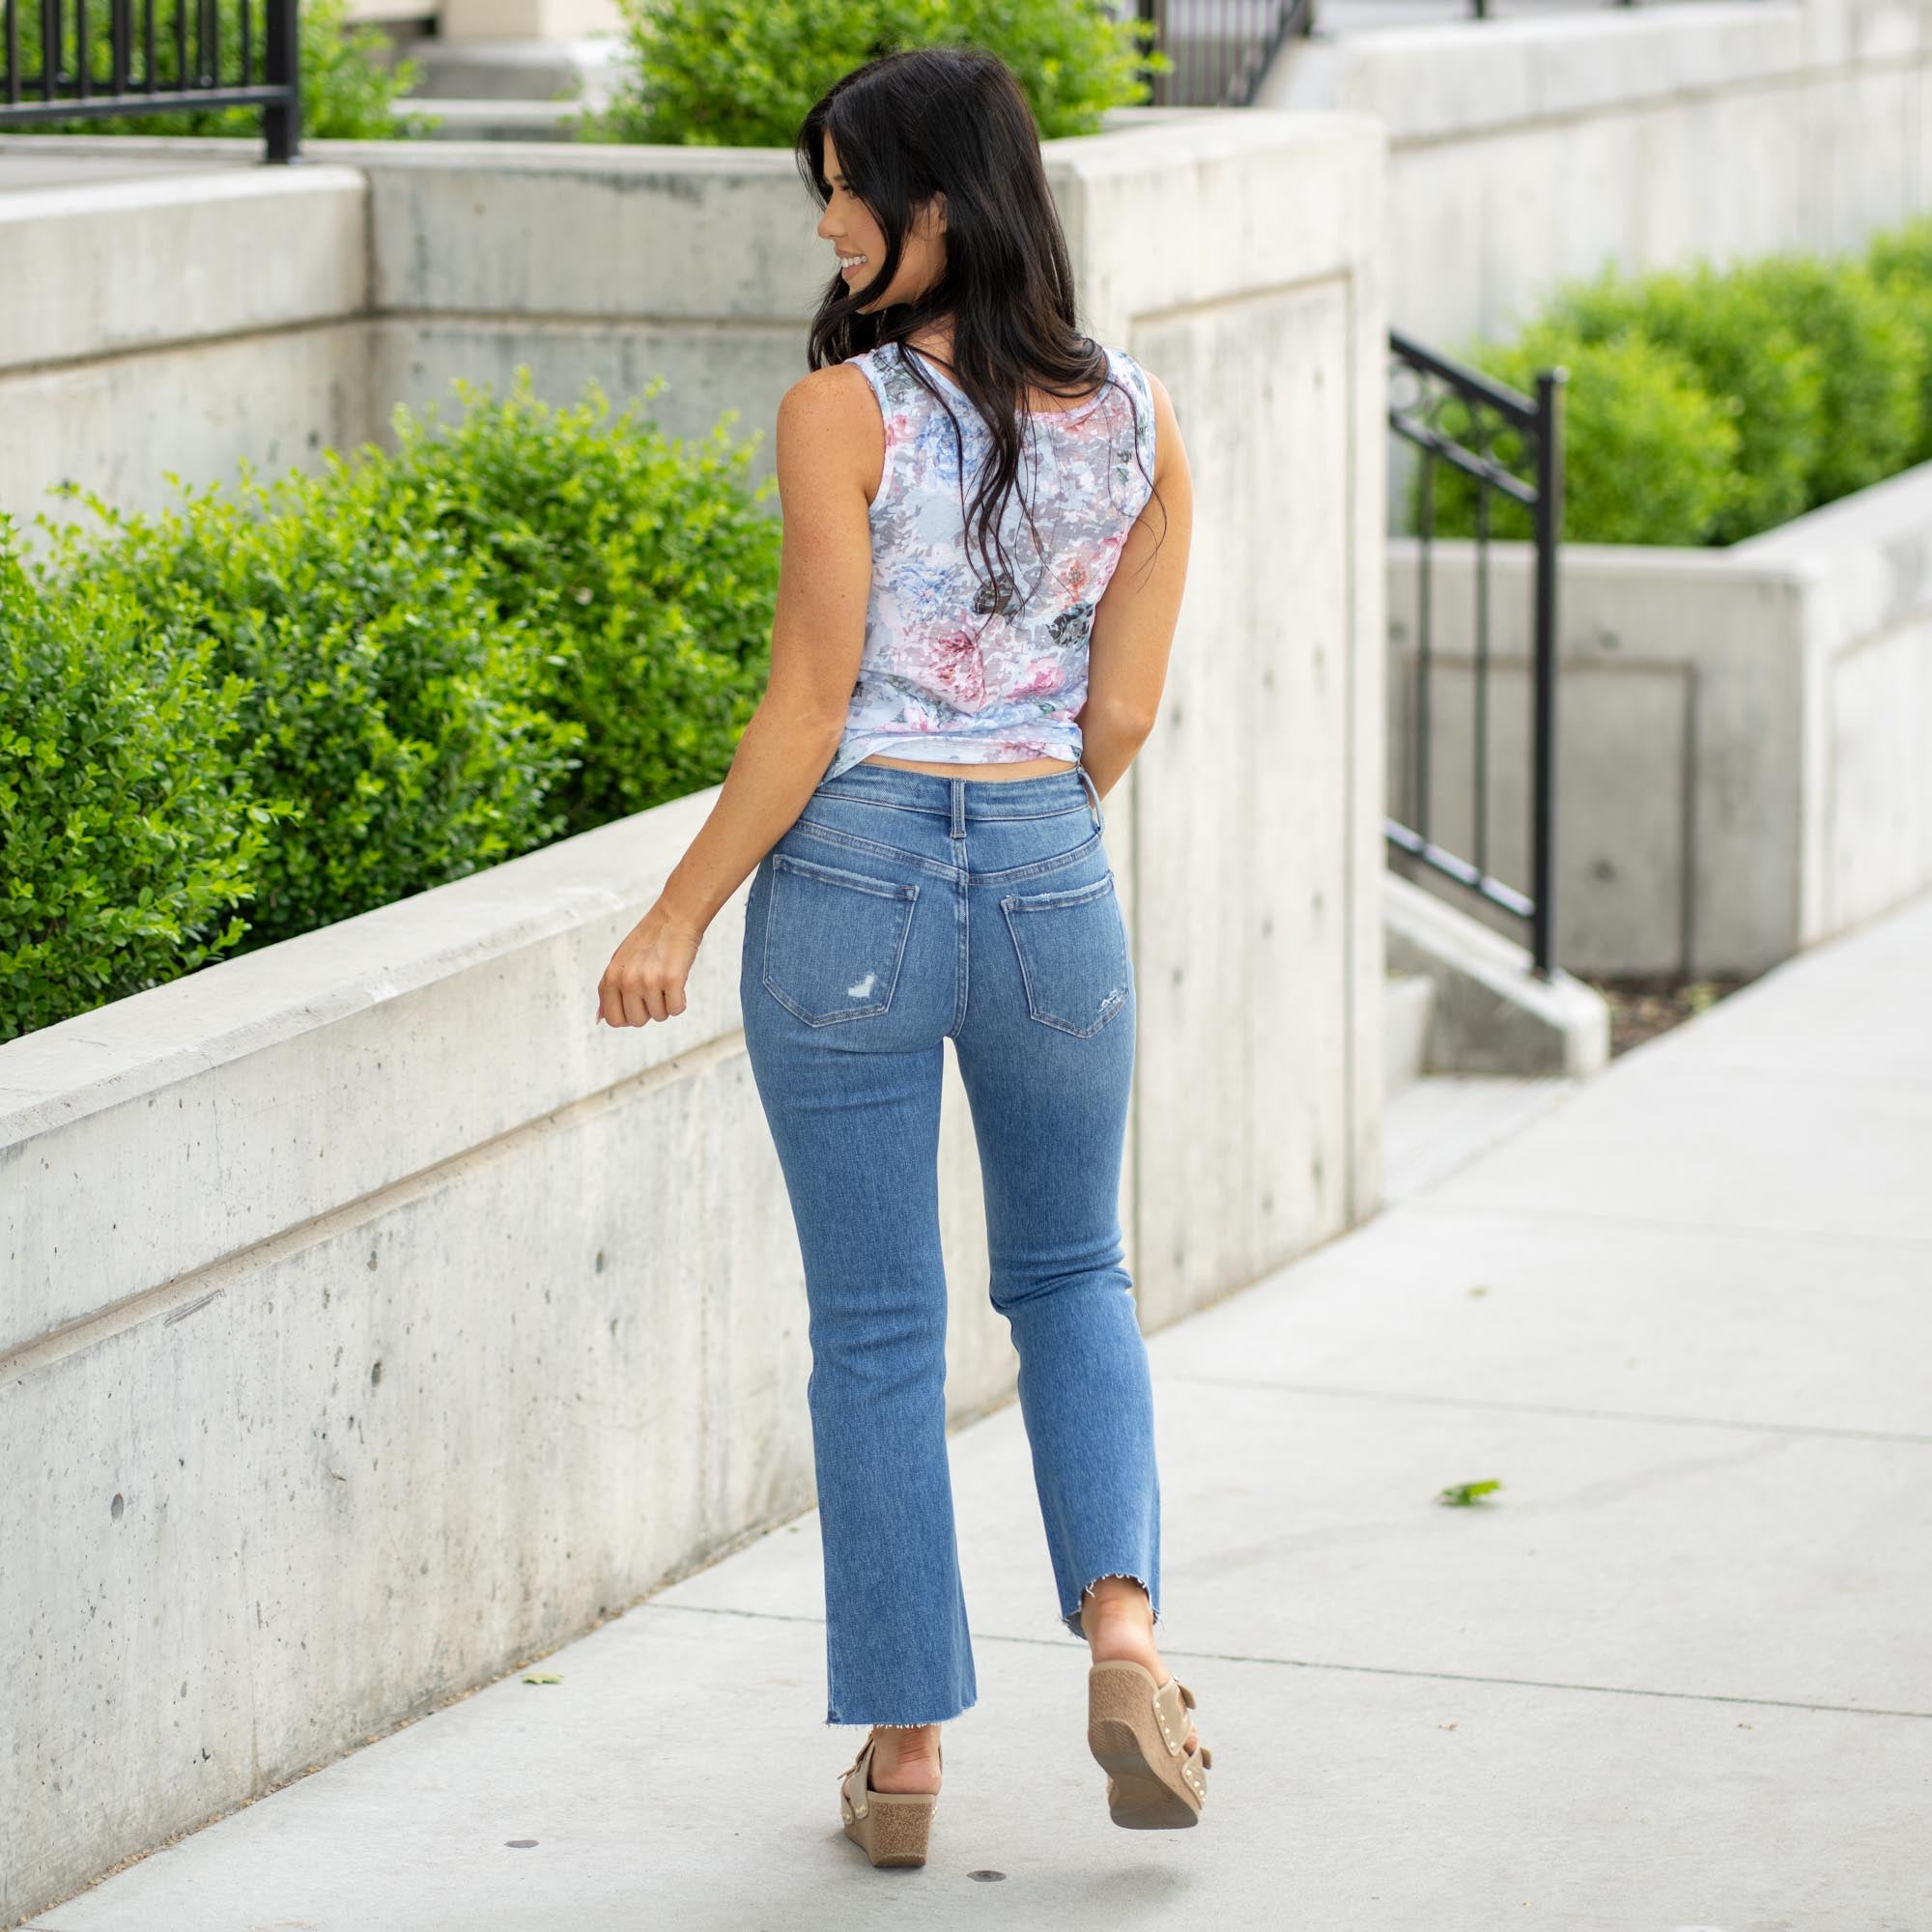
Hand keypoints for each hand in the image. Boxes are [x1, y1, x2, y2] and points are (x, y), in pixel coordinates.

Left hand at [596, 899, 704, 1027]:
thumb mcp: (619, 962)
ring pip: (660, 1016)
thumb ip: (608, 990)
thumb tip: (601, 1019)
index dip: (629, 1015)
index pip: (614, 1019)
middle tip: (655, 989)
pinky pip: (677, 1009)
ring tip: (666, 980)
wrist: (674, 918)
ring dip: (666, 1003)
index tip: (639, 1003)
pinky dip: (680, 1001)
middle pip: (637, 1021)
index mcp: (611, 977)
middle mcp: (627, 980)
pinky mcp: (672, 979)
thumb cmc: (648, 941)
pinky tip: (678, 983)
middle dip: (649, 1011)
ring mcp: (649, 980)